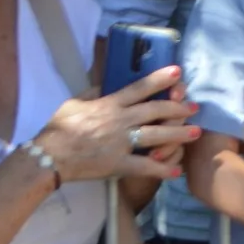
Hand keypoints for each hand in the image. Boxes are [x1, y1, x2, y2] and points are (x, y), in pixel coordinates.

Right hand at [35, 66, 199, 183]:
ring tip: (196, 132)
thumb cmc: (58, 129)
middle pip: (156, 110)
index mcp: (109, 104)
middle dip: (178, 107)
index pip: (139, 88)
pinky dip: (162, 169)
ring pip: (157, 135)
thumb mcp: (74, 102)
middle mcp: (120, 121)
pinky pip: (144, 166)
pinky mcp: (118, 163)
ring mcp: (121, 142)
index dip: (160, 79)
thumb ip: (93, 92)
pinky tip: (177, 170)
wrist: (47, 157)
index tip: (178, 73)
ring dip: (179, 134)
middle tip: (194, 107)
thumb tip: (107, 83)